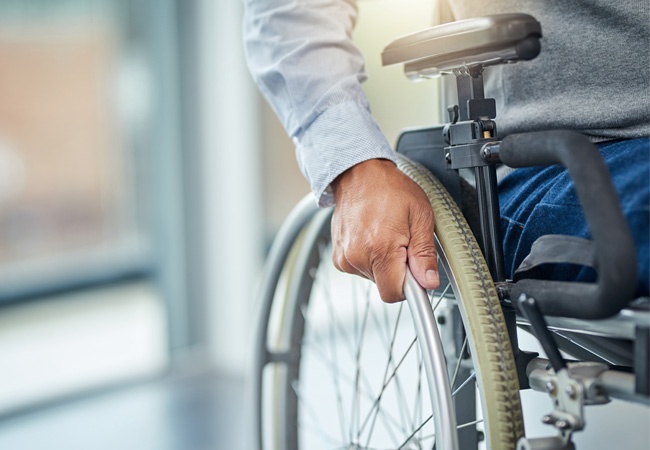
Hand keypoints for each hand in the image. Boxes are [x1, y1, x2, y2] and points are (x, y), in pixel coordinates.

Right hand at [331, 159, 438, 301]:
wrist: (359, 174)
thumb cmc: (389, 189)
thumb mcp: (419, 216)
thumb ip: (424, 254)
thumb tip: (429, 281)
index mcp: (380, 248)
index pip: (394, 294)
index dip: (410, 288)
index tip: (417, 278)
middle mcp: (358, 256)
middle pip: (385, 285)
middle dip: (398, 270)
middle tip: (402, 243)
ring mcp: (345, 257)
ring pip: (373, 277)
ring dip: (383, 263)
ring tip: (386, 234)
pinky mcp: (338, 256)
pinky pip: (360, 268)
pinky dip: (370, 258)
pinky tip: (372, 237)